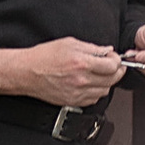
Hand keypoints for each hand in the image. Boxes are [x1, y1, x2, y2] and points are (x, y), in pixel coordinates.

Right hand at [0, 37, 124, 106]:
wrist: (27, 73)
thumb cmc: (43, 57)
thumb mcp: (69, 43)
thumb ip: (91, 47)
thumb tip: (107, 50)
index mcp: (82, 63)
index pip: (112, 66)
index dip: (117, 60)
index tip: (113, 57)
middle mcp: (82, 80)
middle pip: (112, 79)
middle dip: (116, 71)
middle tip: (112, 65)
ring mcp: (78, 93)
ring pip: (105, 91)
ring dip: (107, 82)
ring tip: (100, 74)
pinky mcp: (74, 101)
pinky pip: (94, 99)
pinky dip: (97, 91)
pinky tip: (91, 83)